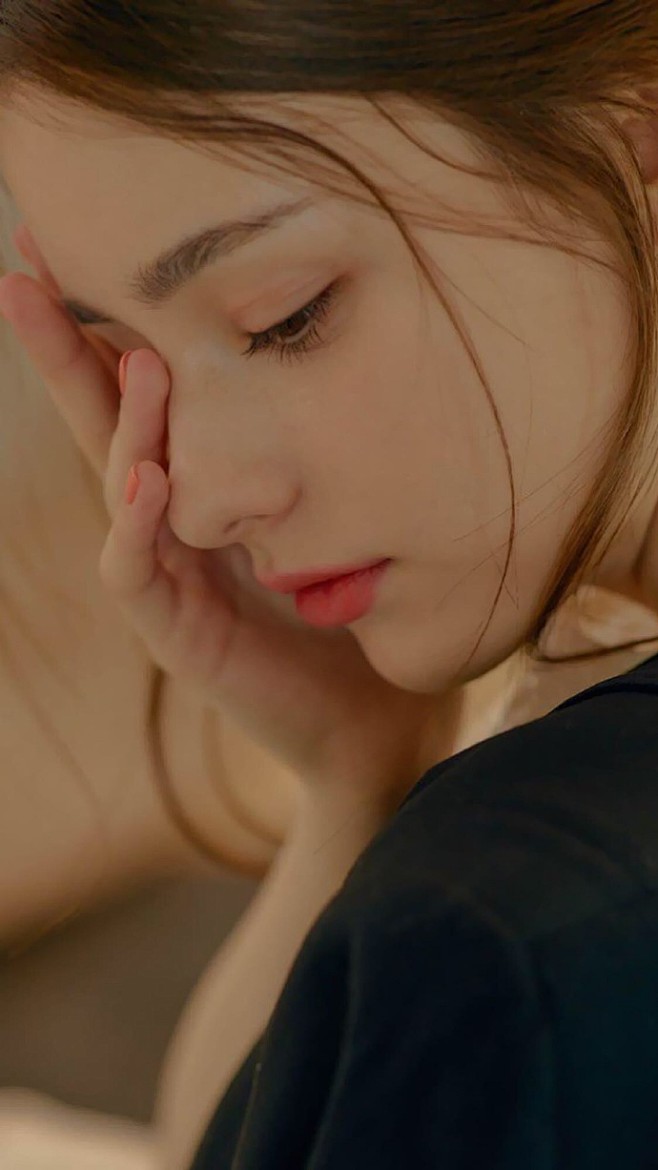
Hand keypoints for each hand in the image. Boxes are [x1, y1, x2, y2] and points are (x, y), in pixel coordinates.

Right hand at [0, 226, 460, 806]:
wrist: (373, 721)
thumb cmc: (355, 608)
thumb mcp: (333, 506)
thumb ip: (307, 445)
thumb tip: (334, 346)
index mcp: (201, 484)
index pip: (141, 392)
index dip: (107, 320)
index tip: (80, 238)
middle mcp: (168, 519)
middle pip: (100, 419)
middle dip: (64, 343)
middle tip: (29, 260)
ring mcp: (164, 576)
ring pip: (115, 483)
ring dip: (114, 418)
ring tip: (132, 351)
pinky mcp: (174, 632)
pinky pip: (137, 569)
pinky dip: (137, 521)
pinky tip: (146, 474)